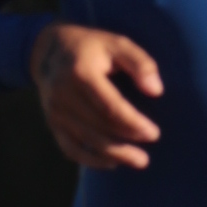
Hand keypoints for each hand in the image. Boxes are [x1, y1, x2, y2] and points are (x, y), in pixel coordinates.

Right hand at [31, 23, 164, 170]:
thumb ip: (140, 63)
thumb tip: (156, 91)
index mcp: (80, 73)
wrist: (50, 50)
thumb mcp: (118, 43)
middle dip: (125, 143)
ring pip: (86, 141)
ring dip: (114, 155)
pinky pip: (70, 148)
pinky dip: (90, 160)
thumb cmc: (92, 47)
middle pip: (98, 127)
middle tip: (149, 152)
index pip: (109, 106)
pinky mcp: (52, 123)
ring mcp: (55, 111)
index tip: (153, 133)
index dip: (132, 123)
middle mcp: (63, 94)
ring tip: (139, 161)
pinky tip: (112, 163)